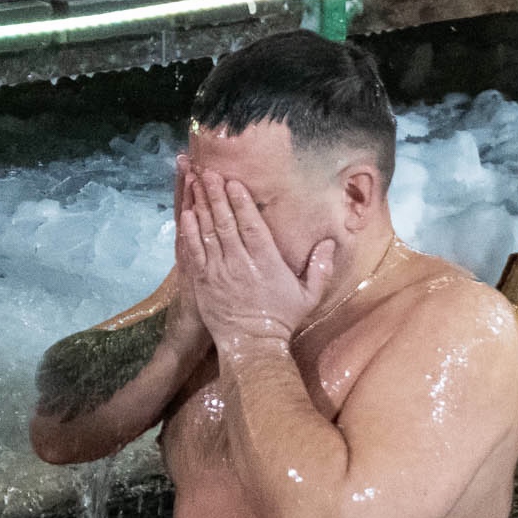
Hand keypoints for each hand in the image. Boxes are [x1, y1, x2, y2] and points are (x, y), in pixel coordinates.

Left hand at [175, 157, 334, 351]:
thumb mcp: (309, 295)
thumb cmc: (281, 319)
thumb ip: (320, 267)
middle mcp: (240, 263)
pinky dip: (189, 232)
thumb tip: (330, 242)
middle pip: (225, 223)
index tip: (233, 182)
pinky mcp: (203, 283)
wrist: (252, 345)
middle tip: (209, 172)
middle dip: (216, 195)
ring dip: (201, 206)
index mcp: (266, 262)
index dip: (241, 202)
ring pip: (207, 233)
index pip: (251, 225)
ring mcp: (219, 272)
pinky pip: (194, 253)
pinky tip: (186, 214)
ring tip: (196, 184)